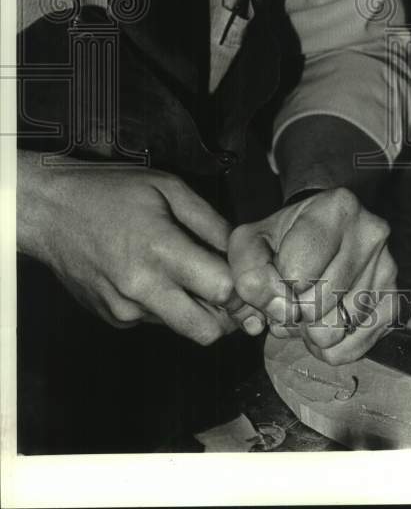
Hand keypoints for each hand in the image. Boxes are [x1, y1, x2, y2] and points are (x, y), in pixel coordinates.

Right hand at [18, 161, 264, 344]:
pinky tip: (160, 278)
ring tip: (196, 278)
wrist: (51, 213)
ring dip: (199, 311)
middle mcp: (143, 289)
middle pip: (207, 330)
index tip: (249, 274)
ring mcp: (125, 310)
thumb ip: (210, 221)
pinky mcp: (114, 319)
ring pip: (183, 329)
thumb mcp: (168, 189)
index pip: (221, 290)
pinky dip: (170, 307)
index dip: (243, 285)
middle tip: (233, 290)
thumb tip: (241, 249)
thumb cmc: (112, 192)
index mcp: (160, 250)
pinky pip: (158, 321)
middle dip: (229, 315)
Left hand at [228, 188, 397, 364]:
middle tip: (290, 296)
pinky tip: (325, 321)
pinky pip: (354, 348)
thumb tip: (278, 309)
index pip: (295, 274)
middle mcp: (371, 234)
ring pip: (334, 332)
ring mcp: (388, 268)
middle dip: (291, 312)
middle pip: (314, 307)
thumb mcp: (252, 240)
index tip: (277, 274)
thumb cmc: (286, 237)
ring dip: (309, 331)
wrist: (323, 232)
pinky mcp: (395, 300)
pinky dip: (331, 347)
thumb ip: (249, 272)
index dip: (275, 286)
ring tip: (307, 307)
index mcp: (337, 208)